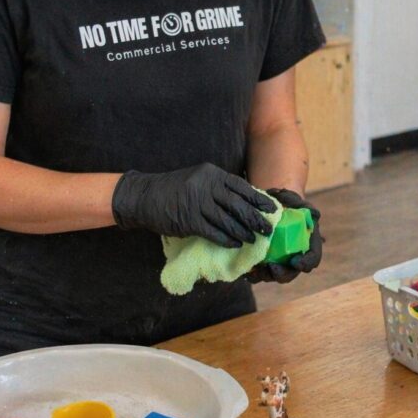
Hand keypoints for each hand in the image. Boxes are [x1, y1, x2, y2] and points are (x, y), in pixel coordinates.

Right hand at [112, 163, 276, 247]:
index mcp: (212, 174)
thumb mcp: (199, 179)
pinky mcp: (188, 220)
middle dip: (255, 219)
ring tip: (254, 239)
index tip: (272, 210)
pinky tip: (235, 244)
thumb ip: (220, 187)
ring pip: (227, 220)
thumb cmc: (176, 189)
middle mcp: (205, 186)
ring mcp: (196, 203)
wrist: (145, 196)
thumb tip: (247, 202)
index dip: (258, 199)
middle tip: (268, 229)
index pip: (241, 187)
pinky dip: (226, 239)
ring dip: (243, 232)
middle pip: (238, 204)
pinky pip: (213, 232)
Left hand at [247, 188, 322, 283]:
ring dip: (264, 276)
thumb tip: (298, 206)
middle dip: (282, 274)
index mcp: (307, 245)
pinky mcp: (264, 263)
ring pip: (273, 276)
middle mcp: (294, 257)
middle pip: (291, 273)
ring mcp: (279, 262)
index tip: (296, 262)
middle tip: (273, 269)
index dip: (306, 263)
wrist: (274, 207)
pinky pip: (258, 274)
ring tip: (255, 271)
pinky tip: (245, 271)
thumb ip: (295, 202)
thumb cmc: (287, 204)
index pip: (312, 259)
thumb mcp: (294, 199)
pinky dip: (252, 274)